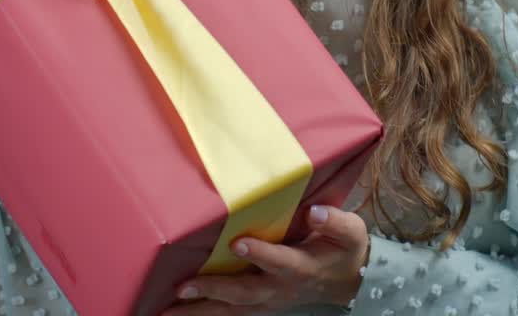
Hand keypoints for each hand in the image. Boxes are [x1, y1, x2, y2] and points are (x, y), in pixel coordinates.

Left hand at [159, 205, 370, 314]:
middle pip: (245, 292)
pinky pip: (230, 315)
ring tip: (166, 312)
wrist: (349, 280)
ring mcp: (269, 301)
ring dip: (200, 311)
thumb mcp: (350, 231)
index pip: (280, 260)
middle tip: (184, 287)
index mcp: (302, 265)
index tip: (238, 243)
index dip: (260, 253)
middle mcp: (281, 288)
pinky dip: (204, 315)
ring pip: (232, 310)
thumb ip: (335, 222)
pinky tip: (178, 314)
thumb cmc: (344, 249)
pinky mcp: (260, 306)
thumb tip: (315, 212)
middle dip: (214, 290)